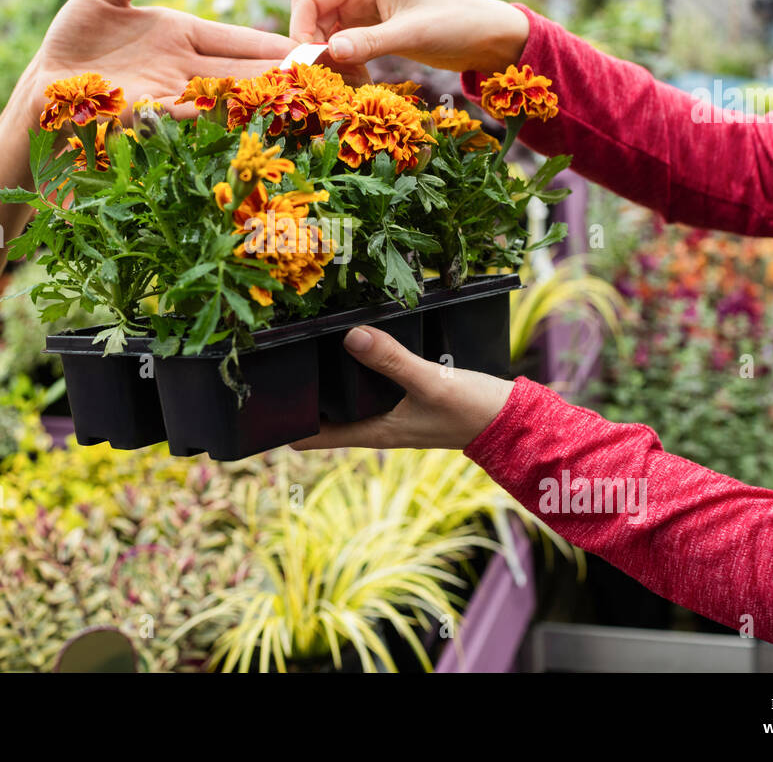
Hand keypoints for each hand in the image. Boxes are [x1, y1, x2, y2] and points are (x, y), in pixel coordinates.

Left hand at [32, 0, 294, 117]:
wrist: (47, 82)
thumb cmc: (75, 38)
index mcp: (182, 34)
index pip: (237, 40)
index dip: (270, 45)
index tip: (304, 49)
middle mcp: (182, 65)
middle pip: (240, 70)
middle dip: (277, 75)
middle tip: (316, 79)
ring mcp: (168, 90)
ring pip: (222, 94)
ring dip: (254, 97)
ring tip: (290, 98)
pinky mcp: (148, 111)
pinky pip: (187, 111)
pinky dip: (213, 111)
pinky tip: (239, 110)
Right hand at [288, 0, 528, 75]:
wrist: (488, 35)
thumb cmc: (457, 23)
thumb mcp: (413, 34)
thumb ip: (370, 41)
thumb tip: (330, 50)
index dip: (300, 28)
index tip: (308, 61)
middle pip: (311, 17)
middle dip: (310, 46)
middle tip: (322, 77)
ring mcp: (363, 13)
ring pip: (323, 35)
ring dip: (326, 58)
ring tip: (342, 81)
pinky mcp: (372, 32)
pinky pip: (342, 47)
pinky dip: (341, 64)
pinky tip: (355, 80)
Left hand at [291, 325, 513, 450]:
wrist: (514, 422)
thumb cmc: (473, 411)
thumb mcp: (431, 382)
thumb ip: (392, 360)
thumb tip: (350, 336)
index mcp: (373, 431)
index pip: (311, 437)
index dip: (282, 422)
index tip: (258, 397)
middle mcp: (376, 425)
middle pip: (323, 415)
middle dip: (300, 394)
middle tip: (271, 359)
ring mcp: (392, 413)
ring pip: (346, 398)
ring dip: (328, 379)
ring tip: (302, 345)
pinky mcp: (408, 398)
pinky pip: (371, 385)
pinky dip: (357, 369)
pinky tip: (356, 343)